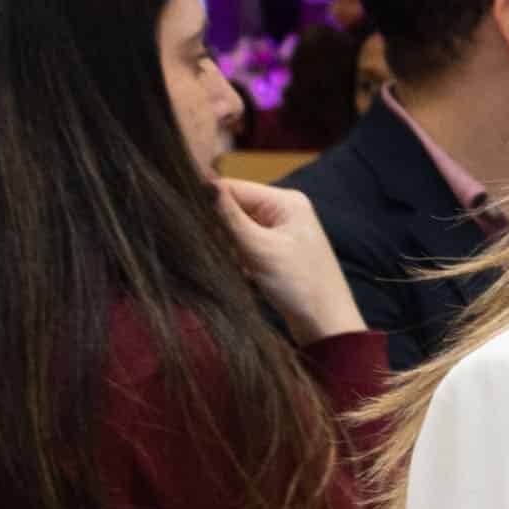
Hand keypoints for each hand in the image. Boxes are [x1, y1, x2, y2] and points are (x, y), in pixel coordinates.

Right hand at [212, 176, 365, 341]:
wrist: (326, 325)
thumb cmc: (299, 284)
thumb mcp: (259, 248)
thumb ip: (228, 217)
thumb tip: (199, 183)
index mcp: (285, 201)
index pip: (232, 187)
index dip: (205, 201)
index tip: (183, 219)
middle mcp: (283, 210)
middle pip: (232, 207)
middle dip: (217, 228)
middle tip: (215, 249)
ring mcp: (280, 232)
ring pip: (235, 229)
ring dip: (226, 245)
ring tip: (232, 263)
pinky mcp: (275, 252)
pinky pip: (243, 246)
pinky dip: (235, 257)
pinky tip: (238, 272)